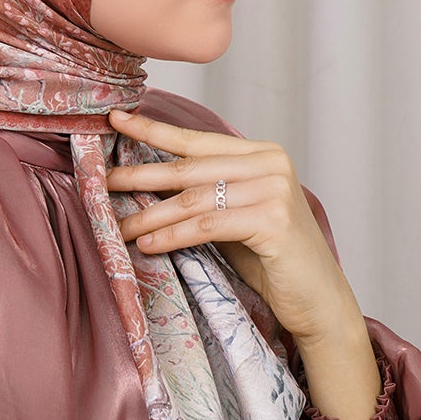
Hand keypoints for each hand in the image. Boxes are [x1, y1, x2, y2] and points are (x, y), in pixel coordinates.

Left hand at [105, 107, 358, 347]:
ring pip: (194, 200)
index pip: (197, 140)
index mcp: (262, 154)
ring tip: (120, 228)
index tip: (116, 119)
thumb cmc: (274, 261)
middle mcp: (271, 164)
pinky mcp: (273, 221)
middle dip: (141, 176)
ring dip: (150, 216)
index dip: (153, 129)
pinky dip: (173, 236)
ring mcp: (275, 190)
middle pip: (189, 169)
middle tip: (102, 182)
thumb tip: (147, 184)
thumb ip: (205, 196)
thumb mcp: (235, 217)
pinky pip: (207, 226)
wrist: (318, 300)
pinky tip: (148, 245)